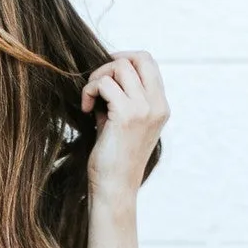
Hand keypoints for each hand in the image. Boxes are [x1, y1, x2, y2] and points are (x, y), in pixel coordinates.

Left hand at [81, 50, 168, 201]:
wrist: (114, 189)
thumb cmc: (114, 162)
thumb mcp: (122, 124)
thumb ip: (121, 99)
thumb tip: (104, 75)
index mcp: (160, 106)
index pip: (148, 63)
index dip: (125, 59)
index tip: (105, 74)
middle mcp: (157, 105)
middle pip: (138, 57)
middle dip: (111, 63)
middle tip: (96, 83)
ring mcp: (144, 109)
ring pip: (120, 67)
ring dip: (97, 77)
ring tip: (89, 99)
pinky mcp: (126, 115)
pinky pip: (104, 83)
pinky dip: (90, 90)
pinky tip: (86, 109)